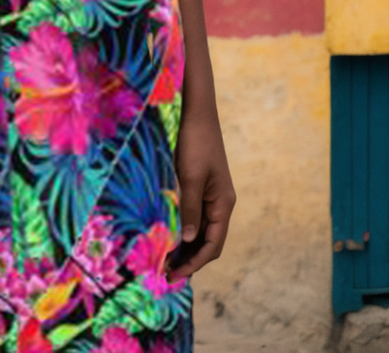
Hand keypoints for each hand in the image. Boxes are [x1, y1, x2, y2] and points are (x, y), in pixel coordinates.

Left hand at [169, 104, 235, 279]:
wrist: (198, 114)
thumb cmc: (195, 143)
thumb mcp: (190, 177)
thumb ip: (190, 209)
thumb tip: (187, 239)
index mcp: (223, 204)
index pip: (212, 244)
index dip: (195, 262)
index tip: (175, 274)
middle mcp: (221, 204)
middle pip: (208, 241)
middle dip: (190, 259)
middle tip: (166, 274)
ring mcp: (212, 196)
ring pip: (201, 231)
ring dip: (186, 247)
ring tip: (165, 261)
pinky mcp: (202, 188)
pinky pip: (195, 217)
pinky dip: (184, 230)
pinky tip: (170, 236)